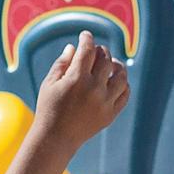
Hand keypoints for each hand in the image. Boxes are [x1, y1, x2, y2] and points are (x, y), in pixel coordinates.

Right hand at [31, 30, 129, 152]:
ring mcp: (105, 102)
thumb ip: (63, 63)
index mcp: (77, 78)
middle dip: (101, 51)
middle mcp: (94, 89)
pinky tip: (116, 81)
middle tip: (96, 51)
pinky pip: (125, 94)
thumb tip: (74, 47)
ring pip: (121, 76)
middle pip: (106, 59)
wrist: (56, 138)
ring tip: (111, 64)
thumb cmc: (49, 108)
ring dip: (117, 66)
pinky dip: (123, 84)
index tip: (85, 35)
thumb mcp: (50, 83)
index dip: (87, 39)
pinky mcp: (111, 114)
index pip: (88, 50)